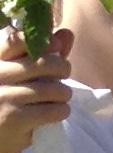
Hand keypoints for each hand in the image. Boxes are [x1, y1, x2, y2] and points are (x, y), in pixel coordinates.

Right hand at [0, 26, 72, 152]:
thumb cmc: (9, 101)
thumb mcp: (20, 75)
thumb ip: (42, 54)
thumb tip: (66, 34)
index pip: (16, 40)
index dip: (43, 42)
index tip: (55, 48)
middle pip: (44, 63)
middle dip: (62, 69)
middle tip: (61, 78)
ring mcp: (3, 97)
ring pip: (54, 88)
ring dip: (63, 95)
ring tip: (56, 99)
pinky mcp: (13, 118)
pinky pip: (54, 109)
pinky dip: (61, 112)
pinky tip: (53, 114)